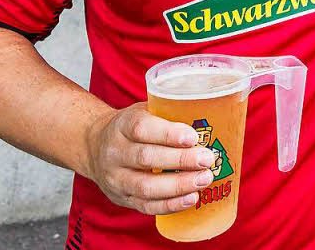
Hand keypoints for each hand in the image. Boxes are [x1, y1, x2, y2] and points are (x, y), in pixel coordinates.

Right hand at [85, 103, 216, 214]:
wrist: (94, 145)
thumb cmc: (134, 125)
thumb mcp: (146, 109)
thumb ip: (172, 110)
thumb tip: (219, 110)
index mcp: (123, 124)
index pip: (141, 128)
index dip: (168, 133)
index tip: (193, 137)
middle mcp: (115, 152)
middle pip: (147, 158)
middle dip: (181, 161)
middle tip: (207, 159)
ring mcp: (116, 178)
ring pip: (145, 186)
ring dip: (179, 185)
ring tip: (204, 179)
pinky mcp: (122, 198)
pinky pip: (146, 206)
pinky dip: (170, 204)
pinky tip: (191, 198)